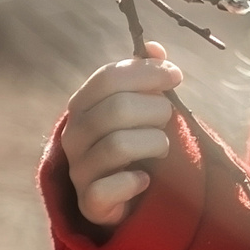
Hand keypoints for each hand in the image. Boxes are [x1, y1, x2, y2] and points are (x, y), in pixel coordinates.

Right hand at [61, 41, 183, 227]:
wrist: (118, 196)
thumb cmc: (132, 140)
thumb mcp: (139, 105)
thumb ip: (144, 77)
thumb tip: (154, 48)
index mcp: (82, 104)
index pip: (108, 77)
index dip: (146, 72)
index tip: (176, 76)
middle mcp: (73, 134)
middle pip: (117, 109)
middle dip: (155, 110)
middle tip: (168, 119)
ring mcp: (78, 169)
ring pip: (119, 145)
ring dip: (154, 143)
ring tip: (162, 147)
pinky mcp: (89, 201)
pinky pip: (111, 187)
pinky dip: (136, 181)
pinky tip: (145, 178)